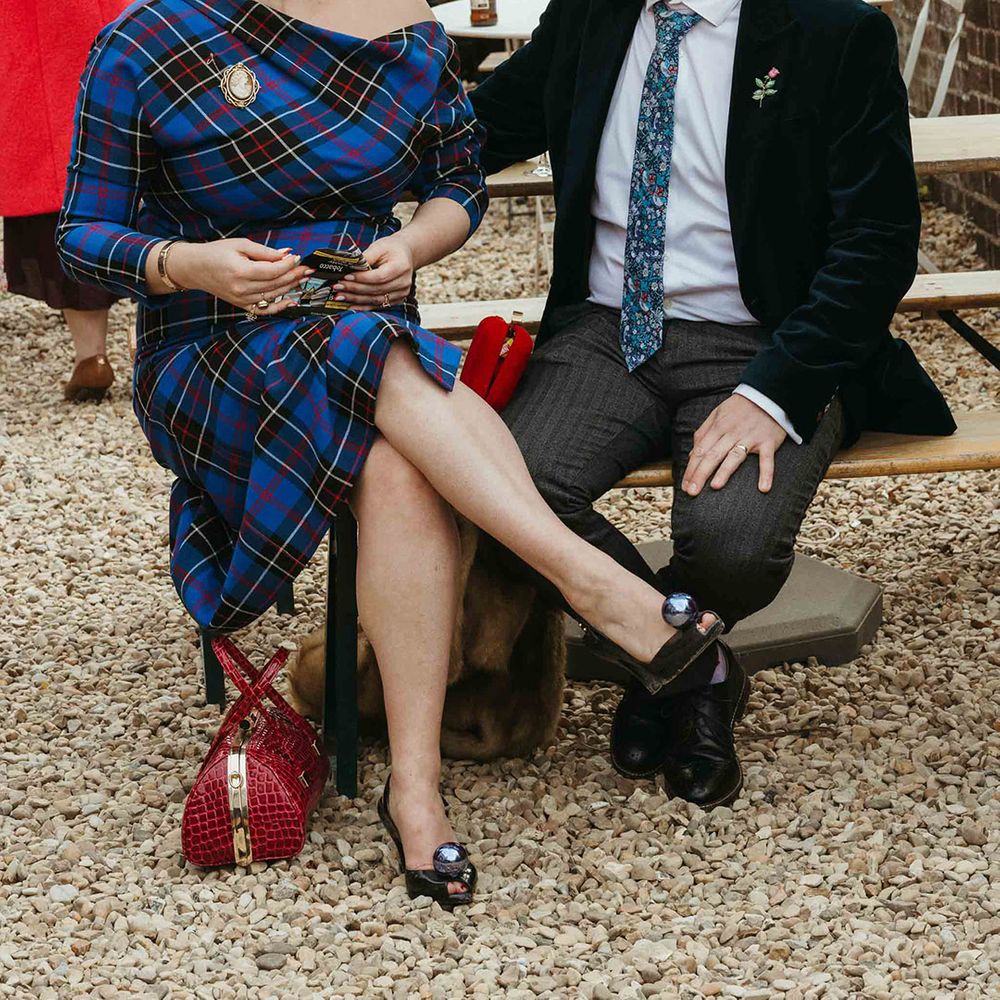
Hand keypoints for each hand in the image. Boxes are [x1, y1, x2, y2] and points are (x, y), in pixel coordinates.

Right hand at [169, 239, 313, 313]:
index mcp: (240, 271)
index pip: (272, 270)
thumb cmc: (216, 253)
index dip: (288, 265)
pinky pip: (264, 310)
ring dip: (290, 288)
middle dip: (294, 276)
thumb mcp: (240, 245)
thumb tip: (286, 253)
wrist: (195, 268)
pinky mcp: (241, 305)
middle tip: (307, 269)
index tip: (298, 258)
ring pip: (273, 295)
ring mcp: (242, 299)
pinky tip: (291, 301)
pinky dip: (279, 307)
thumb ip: (264, 251)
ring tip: (302, 279)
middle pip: (275, 284)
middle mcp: (242, 288)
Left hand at [331, 234, 414, 309]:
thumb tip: (349, 267)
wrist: (406, 255)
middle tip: (337, 287)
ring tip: (340, 296)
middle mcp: (404, 282)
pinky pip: (378, 305)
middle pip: (376, 290)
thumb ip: (365, 257)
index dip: (362, 278)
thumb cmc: (391, 248)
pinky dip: (363, 306)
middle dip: (355, 289)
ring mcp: (402, 293)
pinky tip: (350, 305)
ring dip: (356, 299)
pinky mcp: (397, 300)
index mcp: (401, 266)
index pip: (379, 277)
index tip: (346, 277)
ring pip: (376, 300)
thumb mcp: (379, 247)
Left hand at [683, 395, 786, 495]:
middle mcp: (732, 433)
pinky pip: (767, 459)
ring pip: (735, 456)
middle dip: (700, 474)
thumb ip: (703, 433)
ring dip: (725, 471)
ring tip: (715, 486)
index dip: (691, 469)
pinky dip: (766, 473)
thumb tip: (692, 455)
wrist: (767, 393)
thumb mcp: (717, 415)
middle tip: (692, 492)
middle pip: (713, 455)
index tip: (685, 485)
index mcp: (717, 427)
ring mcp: (750, 438)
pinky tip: (763, 488)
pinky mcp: (768, 441)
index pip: (701, 451)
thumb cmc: (739, 408)